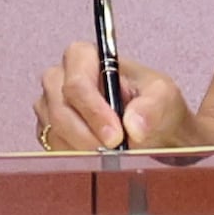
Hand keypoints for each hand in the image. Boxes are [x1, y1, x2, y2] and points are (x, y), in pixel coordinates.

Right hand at [36, 39, 189, 150]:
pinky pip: (54, 145)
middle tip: (115, 150)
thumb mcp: (165, 97)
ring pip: (55, 129)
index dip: (94, 111)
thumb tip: (132, 125)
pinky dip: (76, 156)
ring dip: (83, 148)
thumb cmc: (155, 105)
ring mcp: (50, 103)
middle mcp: (61, 77)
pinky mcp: (48, 128)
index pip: (76, 82)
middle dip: (88, 135)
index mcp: (85, 57)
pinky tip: (98, 158)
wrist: (155, 130)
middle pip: (61, 108)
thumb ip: (152, 106)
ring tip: (111, 155)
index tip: (116, 135)